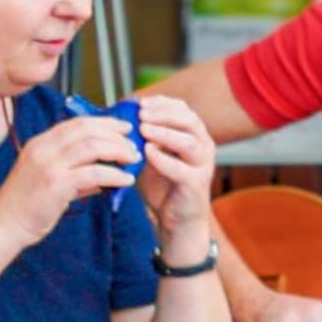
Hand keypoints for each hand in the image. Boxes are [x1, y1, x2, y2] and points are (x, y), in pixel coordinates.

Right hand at [0, 112, 138, 255]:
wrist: (4, 225)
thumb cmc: (27, 204)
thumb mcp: (49, 178)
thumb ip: (76, 171)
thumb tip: (107, 171)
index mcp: (40, 143)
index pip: (77, 123)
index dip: (104, 122)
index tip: (125, 128)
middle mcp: (43, 149)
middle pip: (87, 130)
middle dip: (116, 134)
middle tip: (134, 145)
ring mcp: (48, 165)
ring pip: (93, 147)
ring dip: (118, 151)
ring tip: (133, 159)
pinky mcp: (56, 184)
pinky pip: (94, 173)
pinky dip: (114, 174)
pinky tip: (126, 180)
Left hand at [129, 94, 217, 252]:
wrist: (176, 218)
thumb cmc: (163, 184)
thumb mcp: (150, 154)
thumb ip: (141, 136)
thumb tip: (118, 114)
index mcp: (194, 135)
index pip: (183, 110)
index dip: (162, 103)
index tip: (140, 102)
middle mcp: (203, 146)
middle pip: (190, 120)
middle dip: (164, 114)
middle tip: (141, 113)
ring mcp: (202, 165)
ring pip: (189, 142)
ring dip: (164, 133)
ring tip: (143, 129)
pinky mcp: (196, 184)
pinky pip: (181, 169)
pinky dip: (163, 159)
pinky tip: (147, 153)